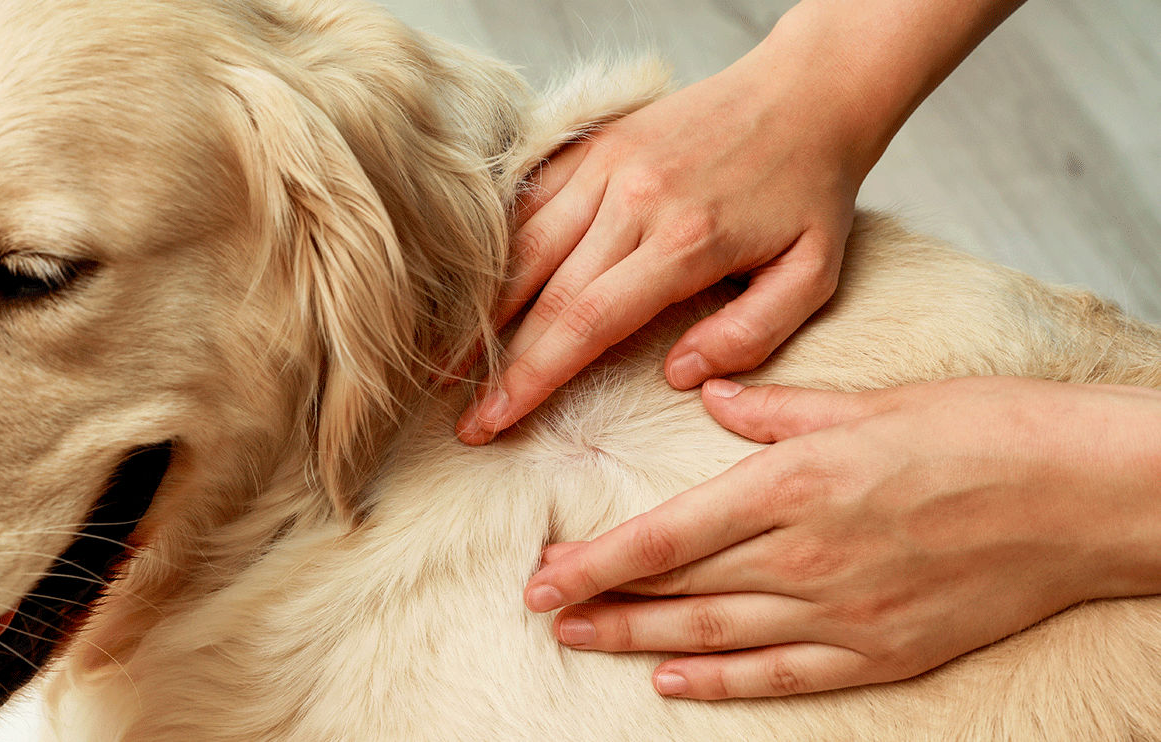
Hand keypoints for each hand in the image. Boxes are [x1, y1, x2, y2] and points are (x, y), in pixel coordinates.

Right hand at [456, 0, 1026, 445]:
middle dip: (497, 364)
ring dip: (482, 311)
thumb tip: (680, 376)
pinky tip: (477, 292)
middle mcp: (634, 199)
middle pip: (542, 294)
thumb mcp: (814, 273)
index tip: (494, 422)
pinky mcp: (596, 144)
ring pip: (523, 247)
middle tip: (464, 418)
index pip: (586, 322)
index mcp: (685, 240)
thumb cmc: (812, 190)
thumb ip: (751, 334)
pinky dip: (499, 249)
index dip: (532, 379)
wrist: (809, 91)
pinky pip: (531, 201)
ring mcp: (608, 165)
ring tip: (448, 363)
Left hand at [524, 377, 1160, 698]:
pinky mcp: (881, 652)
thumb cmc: (980, 431)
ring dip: (639, 640)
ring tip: (584, 640)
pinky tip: (673, 680)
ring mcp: (843, 613)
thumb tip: (710, 395)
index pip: (666, 534)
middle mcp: (806, 557)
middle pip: (678, 588)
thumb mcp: (867, 401)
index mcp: (795, 484)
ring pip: (715, 636)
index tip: (541, 575)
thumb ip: (774, 409)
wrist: (1082, 495)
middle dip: (601, 601)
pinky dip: (722, 681)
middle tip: (543, 609)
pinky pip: (783, 676)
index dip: (596, 560)